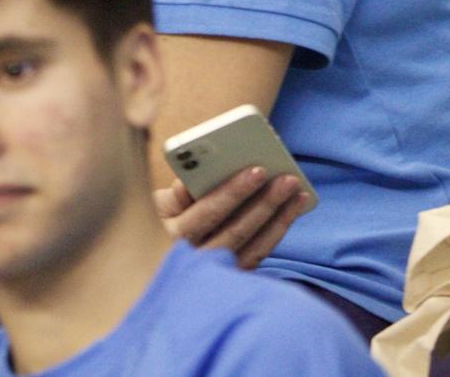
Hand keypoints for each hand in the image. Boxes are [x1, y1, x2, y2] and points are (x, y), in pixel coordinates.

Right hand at [155, 168, 310, 269]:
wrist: (152, 267)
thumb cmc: (157, 222)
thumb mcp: (154, 206)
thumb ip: (175, 194)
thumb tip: (194, 182)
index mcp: (171, 236)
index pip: (208, 212)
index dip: (234, 191)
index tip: (257, 170)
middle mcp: (194, 260)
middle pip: (237, 230)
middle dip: (265, 202)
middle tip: (288, 178)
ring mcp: (215, 274)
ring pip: (254, 246)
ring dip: (279, 218)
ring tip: (297, 193)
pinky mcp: (231, 278)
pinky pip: (258, 255)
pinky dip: (275, 233)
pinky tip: (288, 213)